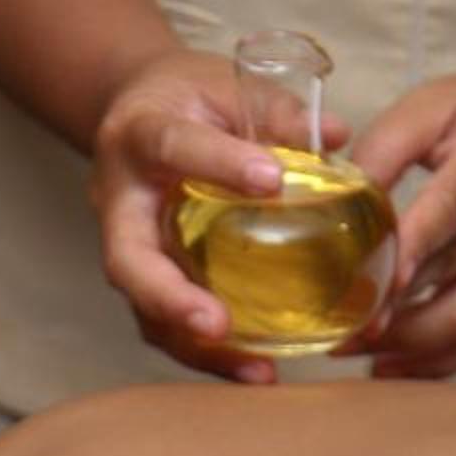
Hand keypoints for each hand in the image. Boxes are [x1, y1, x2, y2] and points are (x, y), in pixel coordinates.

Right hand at [89, 48, 347, 383]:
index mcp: (139, 134)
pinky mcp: (146, 278)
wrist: (140, 108)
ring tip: (254, 370)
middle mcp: (118, 198)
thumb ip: (279, 110)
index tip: (270, 180)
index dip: (217, 162)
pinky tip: (257, 371)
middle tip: (216, 325)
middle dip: (169, 298)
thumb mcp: (231, 84)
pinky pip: (167, 324)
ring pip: (144, 307)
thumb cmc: (191, 96)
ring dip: (195, 347)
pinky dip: (209, 355)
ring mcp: (127, 244)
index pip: (172, 147)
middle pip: (128, 260)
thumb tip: (337, 136)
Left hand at [342, 66, 455, 381]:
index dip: (411, 248)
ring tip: (348, 350)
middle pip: (447, 279)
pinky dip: (433, 365)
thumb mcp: (437, 106)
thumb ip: (383, 148)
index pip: (449, 210)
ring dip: (403, 346)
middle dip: (385, 309)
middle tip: (327, 323)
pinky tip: (387, 368)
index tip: (370, 280)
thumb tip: (331, 201)